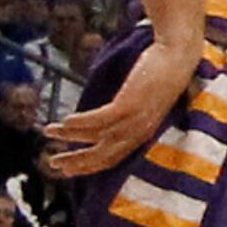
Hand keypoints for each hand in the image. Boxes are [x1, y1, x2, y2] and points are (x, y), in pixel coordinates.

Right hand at [46, 33, 204, 179]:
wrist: (178, 54)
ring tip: (49, 131)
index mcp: (142, 134)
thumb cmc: (161, 75)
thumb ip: (127, 115)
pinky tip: (65, 120)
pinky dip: (80, 123)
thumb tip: (104, 120)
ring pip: (95, 137)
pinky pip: (99, 119)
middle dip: (75, 161)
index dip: (88, 167)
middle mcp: (138, 132)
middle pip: (101, 156)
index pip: (112, 159)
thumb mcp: (144, 102)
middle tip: (52, 163)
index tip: (68, 171)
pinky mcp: (129, 104)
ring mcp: (134, 119)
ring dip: (69, 136)